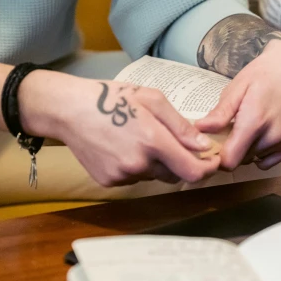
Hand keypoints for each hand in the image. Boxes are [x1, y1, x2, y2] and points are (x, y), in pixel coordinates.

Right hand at [20, 71, 220, 186]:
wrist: (67, 110)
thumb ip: (181, 126)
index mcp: (153, 141)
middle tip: (177, 144)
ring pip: (155, 176)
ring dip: (159, 164)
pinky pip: (135, 178)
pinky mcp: (108, 182)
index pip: (192, 171)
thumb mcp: (153, 100)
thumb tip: (204, 145)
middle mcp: (138, 164)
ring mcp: (122, 176)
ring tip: (143, 139)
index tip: (213, 161)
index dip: (208, 169)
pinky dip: (139, 167)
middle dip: (183, 163)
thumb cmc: (112, 98)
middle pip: (176, 175)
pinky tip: (126, 147)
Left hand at [196, 39, 280, 170]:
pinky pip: (270, 161)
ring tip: (249, 129)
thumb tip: (199, 130)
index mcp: (254, 122)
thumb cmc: (262, 74)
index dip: (218, 157)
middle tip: (231, 131)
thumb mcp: (237, 88)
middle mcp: (272, 136)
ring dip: (248, 150)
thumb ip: (220, 113)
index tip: (215, 146)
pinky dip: (263, 153)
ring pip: (256, 159)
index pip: (230, 161)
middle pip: (242, 160)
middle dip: (233, 150)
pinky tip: (261, 135)